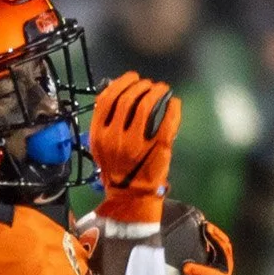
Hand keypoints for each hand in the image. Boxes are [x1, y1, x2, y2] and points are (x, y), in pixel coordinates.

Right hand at [88, 71, 179, 226]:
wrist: (130, 196)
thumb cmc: (116, 168)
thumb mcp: (101, 145)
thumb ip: (104, 121)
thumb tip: (114, 91)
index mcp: (99, 134)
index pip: (108, 98)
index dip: (122, 83)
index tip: (133, 78)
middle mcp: (116, 137)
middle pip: (128, 98)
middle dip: (141, 85)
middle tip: (150, 84)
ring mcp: (137, 144)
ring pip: (147, 105)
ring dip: (156, 92)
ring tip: (161, 89)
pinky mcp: (159, 148)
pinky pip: (168, 121)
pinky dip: (173, 108)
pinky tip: (174, 102)